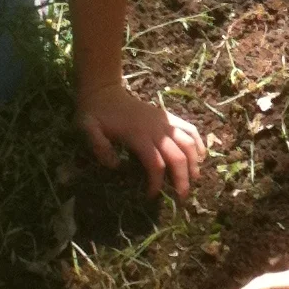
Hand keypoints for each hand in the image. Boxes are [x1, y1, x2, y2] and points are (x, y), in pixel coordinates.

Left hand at [77, 83, 204, 197]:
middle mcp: (156, 129)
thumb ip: (99, 146)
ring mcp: (164, 121)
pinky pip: (189, 128)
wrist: (104, 92)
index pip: (155, 163)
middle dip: (182, 179)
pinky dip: (198, 142)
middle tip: (182, 197)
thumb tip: (115, 166)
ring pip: (188, 143)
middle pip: (178, 156)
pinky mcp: (167, 116)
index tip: (152, 196)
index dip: (156, 183)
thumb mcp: (87, 128)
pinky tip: (201, 156)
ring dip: (194, 163)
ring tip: (194, 179)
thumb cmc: (95, 114)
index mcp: (138, 135)